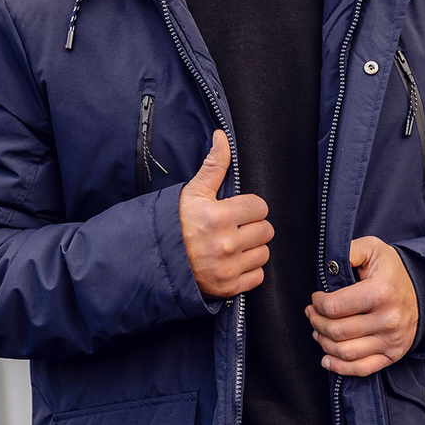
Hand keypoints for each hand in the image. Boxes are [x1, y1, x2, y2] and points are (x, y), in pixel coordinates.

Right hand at [179, 130, 273, 297]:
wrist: (157, 261)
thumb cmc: (177, 223)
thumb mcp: (194, 192)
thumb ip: (214, 165)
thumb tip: (223, 136)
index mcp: (219, 216)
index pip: (260, 207)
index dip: (249, 208)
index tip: (236, 212)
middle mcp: (226, 244)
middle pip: (266, 230)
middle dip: (253, 228)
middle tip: (234, 229)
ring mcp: (228, 268)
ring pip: (264, 253)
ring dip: (252, 249)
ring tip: (233, 246)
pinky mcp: (229, 287)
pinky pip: (258, 276)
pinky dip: (248, 271)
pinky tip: (232, 263)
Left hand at [305, 236, 418, 376]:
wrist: (423, 292)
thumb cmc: (391, 271)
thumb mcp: (372, 249)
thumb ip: (348, 251)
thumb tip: (328, 266)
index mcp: (381, 292)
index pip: (334, 307)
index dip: (317, 304)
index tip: (316, 298)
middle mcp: (388, 319)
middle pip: (336, 331)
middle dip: (316, 322)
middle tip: (312, 314)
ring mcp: (392, 340)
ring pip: (344, 352)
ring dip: (323, 342)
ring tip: (318, 331)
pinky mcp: (393, 355)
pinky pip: (361, 369)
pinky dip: (339, 367)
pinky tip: (327, 358)